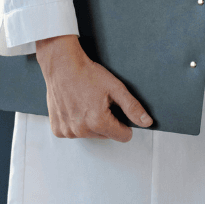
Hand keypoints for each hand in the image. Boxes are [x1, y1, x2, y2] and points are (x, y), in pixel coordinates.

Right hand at [35, 34, 151, 140]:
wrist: (63, 67)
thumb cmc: (89, 75)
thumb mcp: (116, 88)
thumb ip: (133, 107)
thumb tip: (147, 122)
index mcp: (98, 122)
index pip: (123, 136)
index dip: (126, 124)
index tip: (120, 111)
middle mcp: (81, 131)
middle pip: (106, 135)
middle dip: (108, 122)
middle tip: (102, 102)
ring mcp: (67, 132)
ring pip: (90, 134)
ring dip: (92, 123)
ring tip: (89, 103)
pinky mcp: (57, 130)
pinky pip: (75, 132)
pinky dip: (78, 123)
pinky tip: (77, 107)